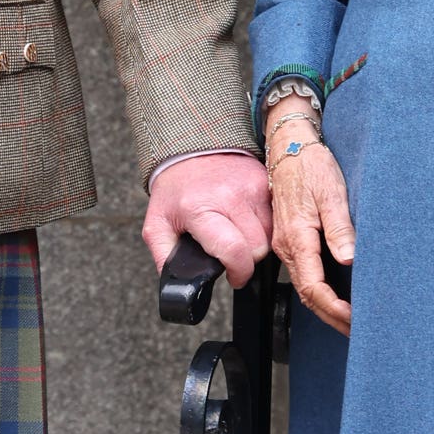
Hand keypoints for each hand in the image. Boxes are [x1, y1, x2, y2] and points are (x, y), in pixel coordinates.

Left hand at [142, 153, 271, 288]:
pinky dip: (266, 225)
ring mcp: (251, 187)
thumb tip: (178, 286)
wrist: (190, 147)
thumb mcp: (157, 225)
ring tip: (239, 234)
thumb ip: (164, 258)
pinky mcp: (265, 180)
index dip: (238, 272)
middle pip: (258, 248)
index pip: (235, 251)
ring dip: (258, 242)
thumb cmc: (175, 189)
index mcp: (200, 209)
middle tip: (232, 253)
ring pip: (271, 234)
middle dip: (247, 258)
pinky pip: (276, 216)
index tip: (233, 276)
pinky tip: (249, 221)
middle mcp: (230, 196)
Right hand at [266, 116, 355, 335]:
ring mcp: (286, 244)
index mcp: (297, 238)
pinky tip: (335, 296)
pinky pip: (303, 275)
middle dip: (332, 317)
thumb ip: (339, 228)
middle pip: (307, 295)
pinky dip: (319, 292)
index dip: (335, 309)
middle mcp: (287, 246)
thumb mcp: (331, 192)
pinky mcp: (290, 240)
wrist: (289, 147)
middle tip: (358, 331)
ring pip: (304, 287)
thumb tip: (348, 260)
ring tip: (350, 320)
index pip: (314, 288)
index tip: (355, 320)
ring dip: (325, 307)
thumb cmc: (311, 166)